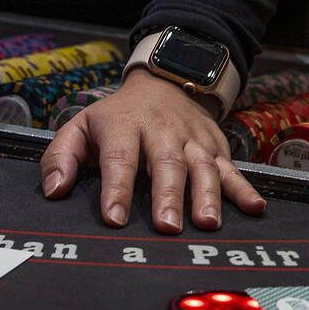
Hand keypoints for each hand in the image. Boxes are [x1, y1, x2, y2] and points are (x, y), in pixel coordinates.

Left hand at [39, 68, 264, 232]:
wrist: (163, 83)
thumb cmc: (116, 117)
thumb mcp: (80, 127)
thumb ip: (61, 157)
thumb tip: (53, 191)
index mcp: (124, 126)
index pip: (119, 159)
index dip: (117, 189)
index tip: (114, 218)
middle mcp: (161, 131)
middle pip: (166, 164)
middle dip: (167, 196)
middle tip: (166, 226)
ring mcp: (192, 139)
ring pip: (202, 167)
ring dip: (207, 196)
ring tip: (207, 223)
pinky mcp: (216, 147)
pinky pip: (232, 168)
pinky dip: (245, 188)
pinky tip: (254, 208)